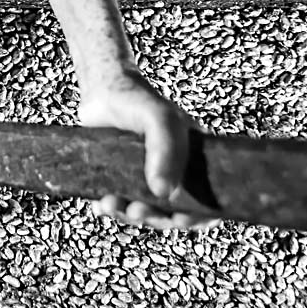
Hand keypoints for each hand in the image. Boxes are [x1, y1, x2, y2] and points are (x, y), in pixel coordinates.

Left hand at [78, 72, 218, 230]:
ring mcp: (142, 177)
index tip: (181, 219)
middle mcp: (169, 173)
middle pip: (170, 212)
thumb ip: (166, 150)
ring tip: (111, 205)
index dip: (198, 216)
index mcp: (191, 162)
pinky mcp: (117, 178)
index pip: (205, 199)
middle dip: (155, 218)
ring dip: (128, 215)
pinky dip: (109, 209)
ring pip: (142, 211)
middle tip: (137, 210)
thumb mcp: (161, 119)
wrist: (101, 89)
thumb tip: (163, 193)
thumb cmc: (138, 99)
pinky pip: (117, 204)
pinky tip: (101, 203)